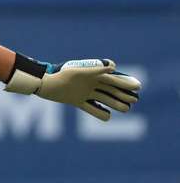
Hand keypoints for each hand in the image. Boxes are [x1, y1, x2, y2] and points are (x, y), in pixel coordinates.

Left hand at [5, 55, 140, 120]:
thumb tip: (114, 66)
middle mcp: (90, 83)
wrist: (44, 84)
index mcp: (92, 74)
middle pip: (111, 89)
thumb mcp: (80, 72)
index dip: (125, 82)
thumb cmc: (62, 75)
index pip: (113, 79)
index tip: (137, 86)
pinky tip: (107, 116)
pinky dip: (98, 111)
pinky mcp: (76, 101)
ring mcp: (84, 92)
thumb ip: (97, 69)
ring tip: (126, 109)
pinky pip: (91, 108)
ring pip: (104, 99)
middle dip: (123, 94)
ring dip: (114, 103)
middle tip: (134, 100)